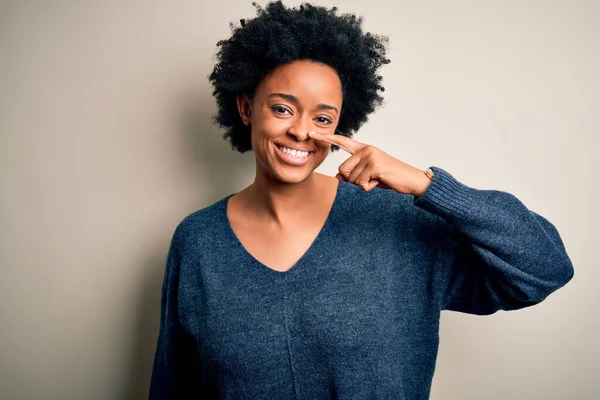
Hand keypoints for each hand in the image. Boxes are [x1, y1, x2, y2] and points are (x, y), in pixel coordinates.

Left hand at [307, 131, 431, 196]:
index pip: (342, 142)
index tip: (312, 134)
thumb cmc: (388, 177)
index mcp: (363, 149)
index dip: (326, 138)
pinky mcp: (374, 164)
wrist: (410, 179)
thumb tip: (338, 176)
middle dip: (354, 180)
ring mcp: (370, 155)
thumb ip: (353, 174)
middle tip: (371, 178)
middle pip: (343, 170)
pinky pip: (360, 182)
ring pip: (351, 178)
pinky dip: (369, 187)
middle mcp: (365, 149)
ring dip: (363, 184)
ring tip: (377, 179)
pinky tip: (380, 181)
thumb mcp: (367, 175)